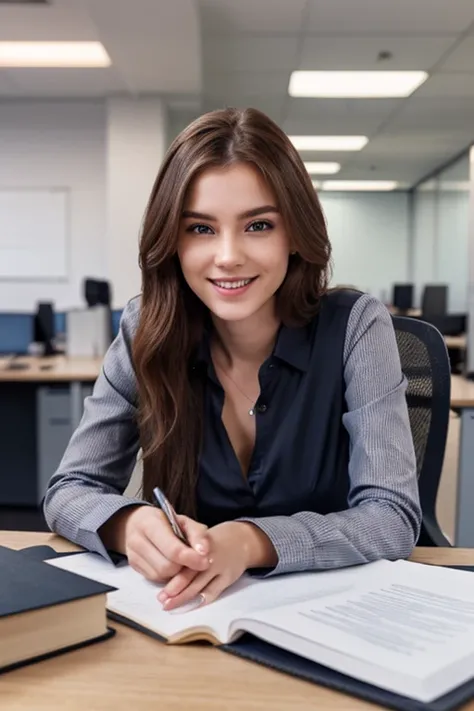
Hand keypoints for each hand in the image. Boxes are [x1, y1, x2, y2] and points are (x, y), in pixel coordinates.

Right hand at [103, 505, 211, 582]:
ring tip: (183, 563)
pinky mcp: (132, 566)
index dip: (191, 558)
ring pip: (161, 576)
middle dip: (184, 567)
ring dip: (176, 574)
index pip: (173, 550)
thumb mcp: (183, 520)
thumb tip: (204, 552)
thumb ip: (197, 533)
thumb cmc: (164, 521)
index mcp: (150, 524)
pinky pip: (154, 579)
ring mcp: (132, 555)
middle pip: (167, 567)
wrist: (136, 522)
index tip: (206, 561)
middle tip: (195, 562)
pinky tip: (172, 565)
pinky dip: (167, 576)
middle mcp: (137, 540)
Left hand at [158, 521, 276, 610]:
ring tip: (169, 605)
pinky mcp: (227, 578)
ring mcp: (219, 567)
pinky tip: (189, 607)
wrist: (241, 541)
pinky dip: (200, 601)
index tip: (160, 580)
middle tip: (162, 600)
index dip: (170, 572)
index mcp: (198, 542)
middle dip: (175, 589)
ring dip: (184, 597)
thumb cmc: (211, 541)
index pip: (182, 558)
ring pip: (200, 586)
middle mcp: (208, 555)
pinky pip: (213, 592)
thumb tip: (160, 566)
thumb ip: (182, 549)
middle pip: (190, 574)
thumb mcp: (196, 537)